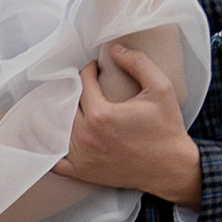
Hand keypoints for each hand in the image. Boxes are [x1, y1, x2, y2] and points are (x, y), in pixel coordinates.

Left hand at [65, 42, 201, 206]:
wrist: (171, 168)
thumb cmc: (166, 129)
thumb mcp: (160, 89)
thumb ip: (138, 63)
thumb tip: (116, 49)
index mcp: (101, 114)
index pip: (82, 82)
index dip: (89, 71)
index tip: (96, 69)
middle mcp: (87, 135)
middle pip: (68, 104)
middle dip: (75, 91)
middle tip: (85, 87)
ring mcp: (82, 156)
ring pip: (58, 128)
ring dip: (61, 115)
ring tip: (73, 106)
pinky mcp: (82, 172)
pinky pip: (55, 160)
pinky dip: (50, 149)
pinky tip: (52, 138)